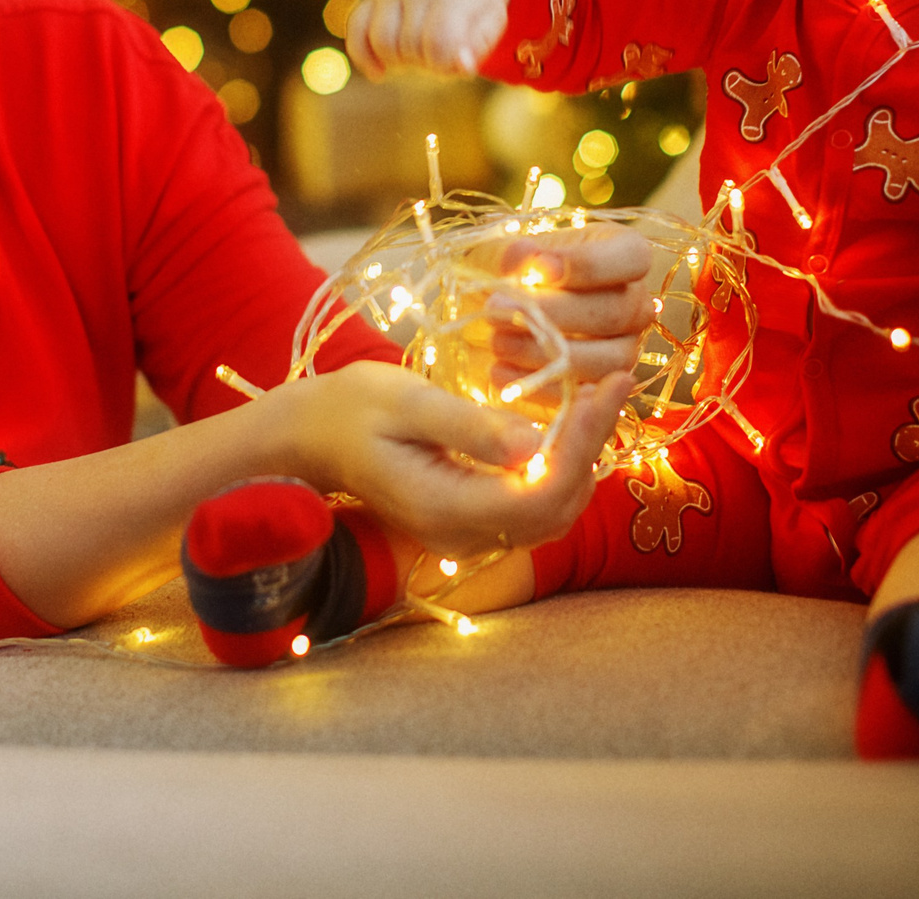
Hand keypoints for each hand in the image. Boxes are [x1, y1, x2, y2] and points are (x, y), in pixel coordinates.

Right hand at [270, 362, 634, 556]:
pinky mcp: (469, 520)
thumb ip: (471, 427)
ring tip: (598, 399)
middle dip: (593, 447)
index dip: (585, 442)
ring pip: (552, 513)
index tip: (606, 385)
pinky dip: (560, 468)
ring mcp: (466, 535)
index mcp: (445, 508)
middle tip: (612, 383)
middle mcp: (462, 535)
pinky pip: (531, 506)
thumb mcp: (407, 403)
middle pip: (558, 508)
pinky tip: (567, 424)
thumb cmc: (348, 409)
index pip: (543, 491)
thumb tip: (537, 445)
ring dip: (582, 460)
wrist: (306, 438)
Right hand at [346, 0, 510, 79]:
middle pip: (409, 45)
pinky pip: (355, 30)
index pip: (438, 42)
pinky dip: (363, 57)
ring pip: (380, 40)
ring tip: (413, 60)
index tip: (450, 64)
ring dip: (396, 63)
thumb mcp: (490, 23)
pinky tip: (380, 72)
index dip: (442, 65)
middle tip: (435, 58)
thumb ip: (478, 47)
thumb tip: (461, 66)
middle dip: (422, 63)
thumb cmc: (474, 5)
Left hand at [470, 222, 651, 390]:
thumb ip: (511, 252)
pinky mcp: (604, 388)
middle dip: (555, 313)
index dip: (589, 264)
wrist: (497, 315)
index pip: (631, 257)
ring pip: (608, 359)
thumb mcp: (501, 252)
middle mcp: (635, 303)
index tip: (539, 268)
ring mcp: (625, 348)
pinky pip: (588, 396)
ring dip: (548, 353)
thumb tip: (524, 254)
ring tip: (499, 342)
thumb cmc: (509, 272)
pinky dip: (542, 386)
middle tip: (501, 308)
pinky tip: (500, 371)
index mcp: (624, 255)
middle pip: (617, 312)